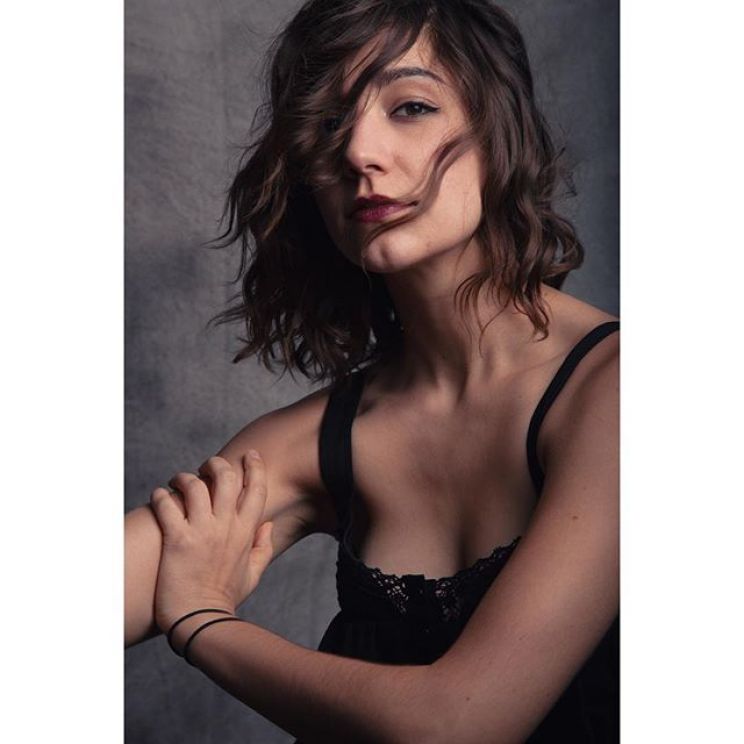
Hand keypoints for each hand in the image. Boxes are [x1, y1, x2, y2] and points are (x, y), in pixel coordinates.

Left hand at [149, 452, 273, 632]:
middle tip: (206, 467)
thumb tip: (268, 525)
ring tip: (177, 481)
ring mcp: (201, 532)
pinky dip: (160, 496)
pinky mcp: (177, 540)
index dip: (254, 466)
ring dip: (184, 478)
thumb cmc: (225, 598)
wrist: (200, 621)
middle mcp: (225, 527)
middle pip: (226, 477)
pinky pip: (166, 505)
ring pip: (195, 486)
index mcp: (246, 532)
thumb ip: (263, 547)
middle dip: (216, 464)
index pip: (256, 488)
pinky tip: (158, 497)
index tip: (249, 455)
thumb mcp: (253, 574)